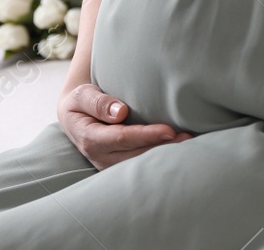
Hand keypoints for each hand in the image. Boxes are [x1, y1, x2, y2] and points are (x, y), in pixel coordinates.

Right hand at [57, 83, 191, 169]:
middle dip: (163, 148)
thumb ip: (98, 102)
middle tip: (189, 137)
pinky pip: (141, 168)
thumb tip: (120, 112)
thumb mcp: (83, 95)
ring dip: (164, 157)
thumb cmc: (81, 102)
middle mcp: (101, 158)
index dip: (146, 136)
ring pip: (140, 166)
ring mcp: (111, 166)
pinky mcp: (120, 169)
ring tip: (189, 144)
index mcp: (90, 139)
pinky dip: (159, 161)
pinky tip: (178, 152)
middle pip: (136, 156)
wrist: (75, 118)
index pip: (122, 139)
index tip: (169, 130)